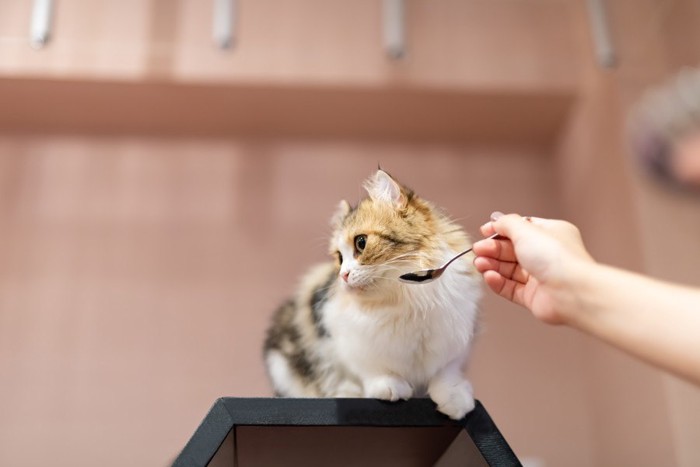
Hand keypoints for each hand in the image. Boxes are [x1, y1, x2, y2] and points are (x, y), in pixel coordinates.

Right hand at [472, 212, 595, 324]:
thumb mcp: (527, 230)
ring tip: (480, 264)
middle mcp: (546, 255)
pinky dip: (498, 282)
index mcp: (550, 235)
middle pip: (511, 250)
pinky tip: (490, 276)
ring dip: (492, 265)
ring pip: (509, 270)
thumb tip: (496, 221)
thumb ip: (507, 223)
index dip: (501, 230)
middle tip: (478, 249)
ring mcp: (539, 277)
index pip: (521, 229)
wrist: (571, 292)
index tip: (485, 232)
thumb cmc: (558, 259)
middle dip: (492, 249)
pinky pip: (510, 288)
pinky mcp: (533, 296)